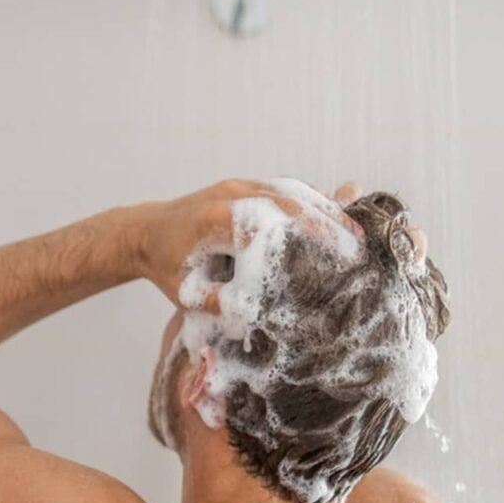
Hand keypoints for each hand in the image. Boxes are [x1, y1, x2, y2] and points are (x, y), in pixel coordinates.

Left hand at [135, 178, 364, 308]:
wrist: (143, 233)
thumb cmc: (167, 269)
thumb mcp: (189, 296)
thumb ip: (223, 305)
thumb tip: (261, 318)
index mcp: (217, 219)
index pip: (273, 222)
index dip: (310, 233)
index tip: (339, 251)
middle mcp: (231, 193)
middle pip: (291, 200)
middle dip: (327, 220)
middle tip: (360, 242)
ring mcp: (240, 184)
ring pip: (292, 189)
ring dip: (324, 207)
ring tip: (355, 229)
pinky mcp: (245, 184)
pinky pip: (284, 188)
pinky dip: (310, 200)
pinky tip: (334, 213)